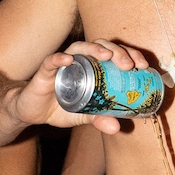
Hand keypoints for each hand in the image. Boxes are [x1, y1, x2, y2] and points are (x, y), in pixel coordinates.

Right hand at [13, 39, 149, 134]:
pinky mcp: (45, 71)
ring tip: (106, 56)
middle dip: (118, 52)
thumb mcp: (83, 115)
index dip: (131, 55)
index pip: (115, 55)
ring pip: (80, 48)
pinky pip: (52, 61)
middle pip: (102, 47)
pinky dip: (60, 59)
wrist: (30, 112)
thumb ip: (99, 118)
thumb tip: (117, 128)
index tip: (144, 66)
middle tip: (129, 64)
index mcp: (93, 68)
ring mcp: (62, 63)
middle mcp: (80, 61)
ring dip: (94, 50)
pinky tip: (69, 60)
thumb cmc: (59, 107)